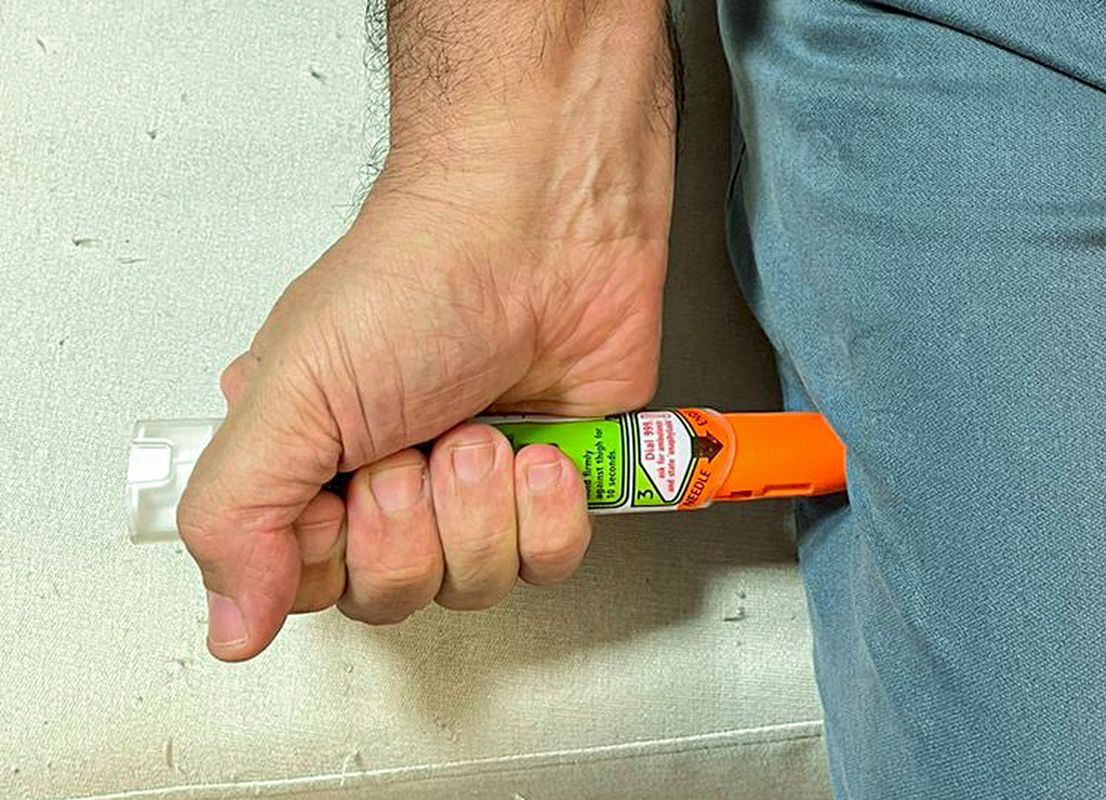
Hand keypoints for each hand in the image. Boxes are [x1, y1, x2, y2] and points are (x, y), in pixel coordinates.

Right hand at [177, 0, 676, 661]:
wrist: (541, 226)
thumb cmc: (418, 278)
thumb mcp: (290, 392)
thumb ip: (237, 515)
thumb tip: (230, 628)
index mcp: (309, 461)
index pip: (303, 585)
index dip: (332, 556)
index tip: (343, 489)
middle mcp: (391, 480)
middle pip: (391, 595)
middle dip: (410, 524)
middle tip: (414, 445)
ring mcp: (475, 487)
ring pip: (474, 587)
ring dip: (480, 509)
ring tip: (481, 430)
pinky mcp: (554, 485)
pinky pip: (551, 563)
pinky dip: (549, 514)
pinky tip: (541, 455)